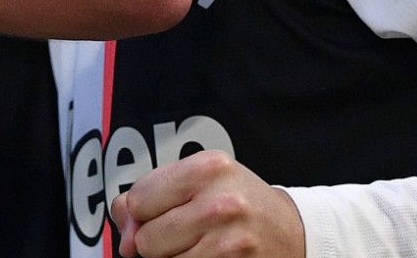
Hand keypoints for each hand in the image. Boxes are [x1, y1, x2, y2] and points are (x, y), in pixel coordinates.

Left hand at [112, 151, 305, 257]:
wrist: (291, 230)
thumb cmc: (236, 200)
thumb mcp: (197, 180)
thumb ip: (150, 196)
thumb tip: (125, 238)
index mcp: (207, 168)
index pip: (138, 201)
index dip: (141, 212)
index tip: (162, 210)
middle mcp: (221, 203)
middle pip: (146, 240)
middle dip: (154, 240)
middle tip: (182, 230)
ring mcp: (230, 242)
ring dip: (172, 257)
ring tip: (197, 242)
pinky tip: (208, 254)